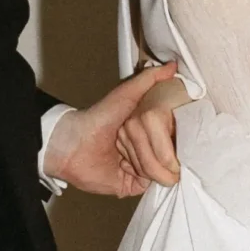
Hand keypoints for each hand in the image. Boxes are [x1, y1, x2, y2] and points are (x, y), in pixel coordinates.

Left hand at [42, 63, 181, 195]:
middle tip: (140, 136)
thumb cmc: (99, 117)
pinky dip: (143, 173)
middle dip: (158, 145)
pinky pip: (150, 183)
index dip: (173, 128)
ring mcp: (141, 167)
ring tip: (125, 149)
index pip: (173, 131)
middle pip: (169, 151)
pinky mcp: (132, 184)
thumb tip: (172, 66)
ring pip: (161, 168)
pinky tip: (127, 163)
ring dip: (145, 158)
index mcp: (148, 128)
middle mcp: (146, 148)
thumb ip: (149, 79)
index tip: (176, 124)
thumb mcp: (126, 93)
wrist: (74, 145)